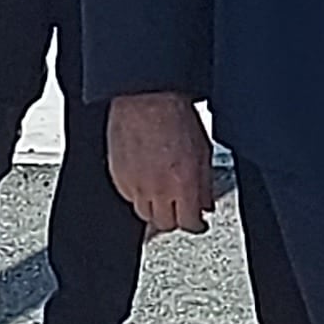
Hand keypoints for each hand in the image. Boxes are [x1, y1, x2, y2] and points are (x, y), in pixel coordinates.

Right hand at [109, 92, 216, 234]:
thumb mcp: (203, 151)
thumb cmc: (175, 116)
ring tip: (163, 197)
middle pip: (165, 224)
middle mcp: (157, 189)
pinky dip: (138, 194)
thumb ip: (204, 184)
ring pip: (144, 214)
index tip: (198, 222)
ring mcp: (134, 185)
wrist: (146, 98)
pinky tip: (147, 182)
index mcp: (182, 185)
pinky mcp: (117, 176)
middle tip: (180, 210)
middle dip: (175, 219)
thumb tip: (205, 204)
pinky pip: (128, 196)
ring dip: (155, 210)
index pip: (189, 223)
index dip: (196, 224)